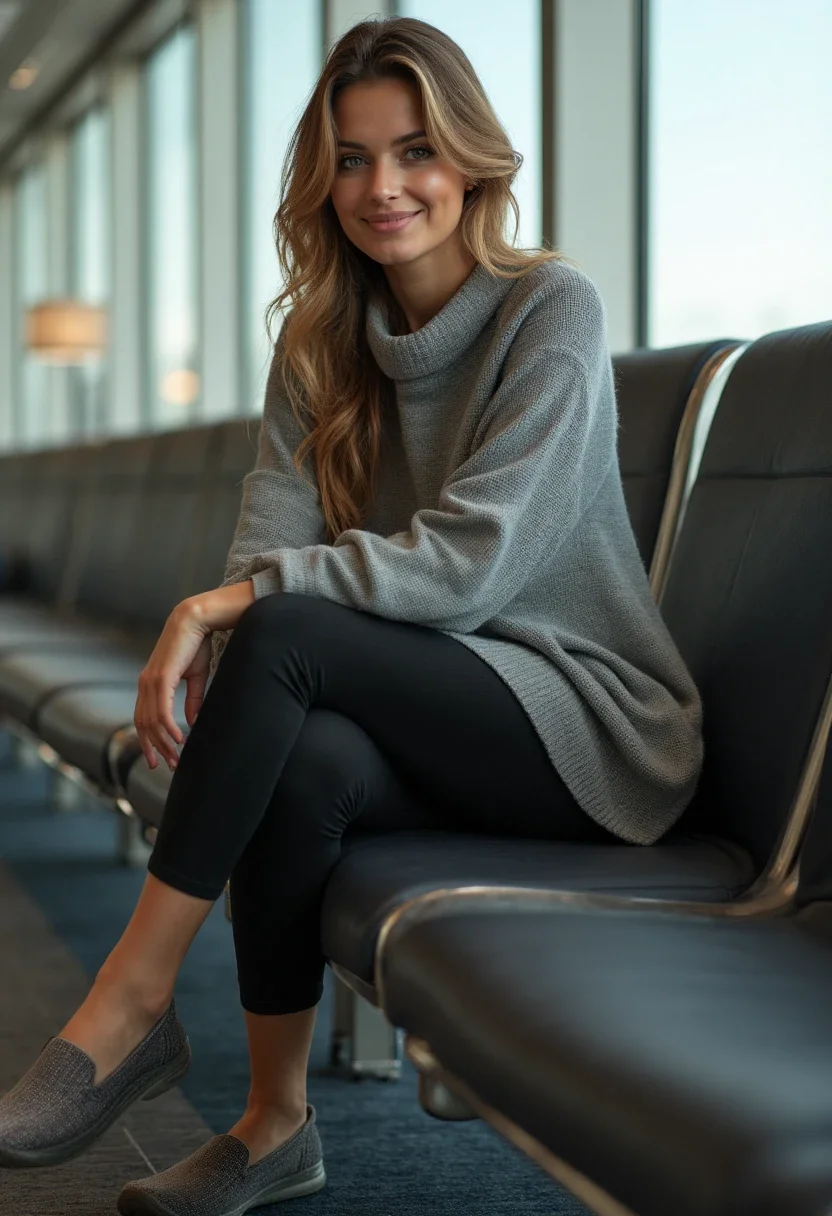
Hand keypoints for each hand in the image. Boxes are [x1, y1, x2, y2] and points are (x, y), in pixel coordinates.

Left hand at [134, 603, 211, 770]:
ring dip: (163, 743)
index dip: (149, 741)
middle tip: (169, 766)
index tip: (159, 759)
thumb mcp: (194, 677)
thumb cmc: (196, 645)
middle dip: (155, 748)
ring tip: (176, 757)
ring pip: (152, 722)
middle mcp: (145, 684)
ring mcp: (150, 681)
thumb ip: (191, 700)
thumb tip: (192, 722)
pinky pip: (161, 711)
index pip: (142, 719)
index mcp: (149, 683)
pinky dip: (168, 728)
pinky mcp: (161, 678)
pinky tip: (179, 738)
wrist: (196, 620)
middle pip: (143, 725)